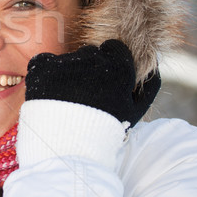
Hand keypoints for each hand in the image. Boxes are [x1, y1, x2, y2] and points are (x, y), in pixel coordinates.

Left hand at [25, 39, 160, 127]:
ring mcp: (65, 61)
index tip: (104, 81)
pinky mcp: (42, 66)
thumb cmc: (105, 131)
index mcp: (117, 66)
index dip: (110, 65)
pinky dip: (45, 73)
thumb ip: (149, 85)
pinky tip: (49, 92)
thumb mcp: (135, 111)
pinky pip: (43, 61)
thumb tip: (154, 62)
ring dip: (67, 72)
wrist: (67, 148)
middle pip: (90, 53)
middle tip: (84, 94)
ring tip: (65, 99)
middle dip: (88, 68)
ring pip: (67, 59)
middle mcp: (92, 58)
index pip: (114, 49)